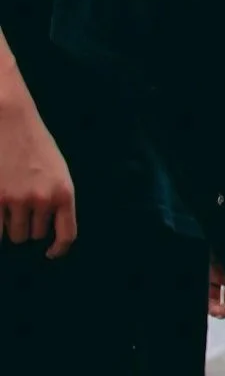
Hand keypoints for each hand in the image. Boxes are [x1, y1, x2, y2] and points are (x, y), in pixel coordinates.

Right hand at [0, 99, 76, 257]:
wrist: (10, 122)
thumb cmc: (34, 146)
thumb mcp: (57, 170)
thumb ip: (55, 198)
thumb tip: (49, 230)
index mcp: (64, 192)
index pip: (67, 234)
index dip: (59, 248)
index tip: (51, 253)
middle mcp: (43, 199)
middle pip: (35, 235)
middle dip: (29, 226)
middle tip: (22, 206)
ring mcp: (17, 200)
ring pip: (15, 234)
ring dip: (11, 225)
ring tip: (10, 202)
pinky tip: (1, 213)